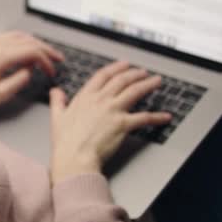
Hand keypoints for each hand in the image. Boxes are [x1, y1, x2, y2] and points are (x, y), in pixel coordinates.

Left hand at [0, 31, 63, 112]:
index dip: (46, 60)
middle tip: (56, 57)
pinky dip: (19, 41)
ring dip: (32, 42)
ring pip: (16, 35)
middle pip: (27, 39)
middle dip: (44, 48)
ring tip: (42, 54)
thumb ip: (20, 80)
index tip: (51, 70)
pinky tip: (23, 50)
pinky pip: (5, 37)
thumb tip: (30, 70)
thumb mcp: (0, 94)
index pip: (31, 51)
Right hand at [49, 61, 171, 183]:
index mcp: (85, 97)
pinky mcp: (124, 124)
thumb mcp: (56, 117)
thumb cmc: (65, 141)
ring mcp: (113, 110)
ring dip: (148, 85)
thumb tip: (56, 92)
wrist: (74, 156)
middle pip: (122, 80)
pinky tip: (165, 116)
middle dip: (135, 73)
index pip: (103, 75)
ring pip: (135, 91)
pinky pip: (145, 117)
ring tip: (156, 81)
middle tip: (143, 72)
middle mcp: (101, 100)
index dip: (115, 68)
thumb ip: (57, 101)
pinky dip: (157, 117)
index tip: (123, 64)